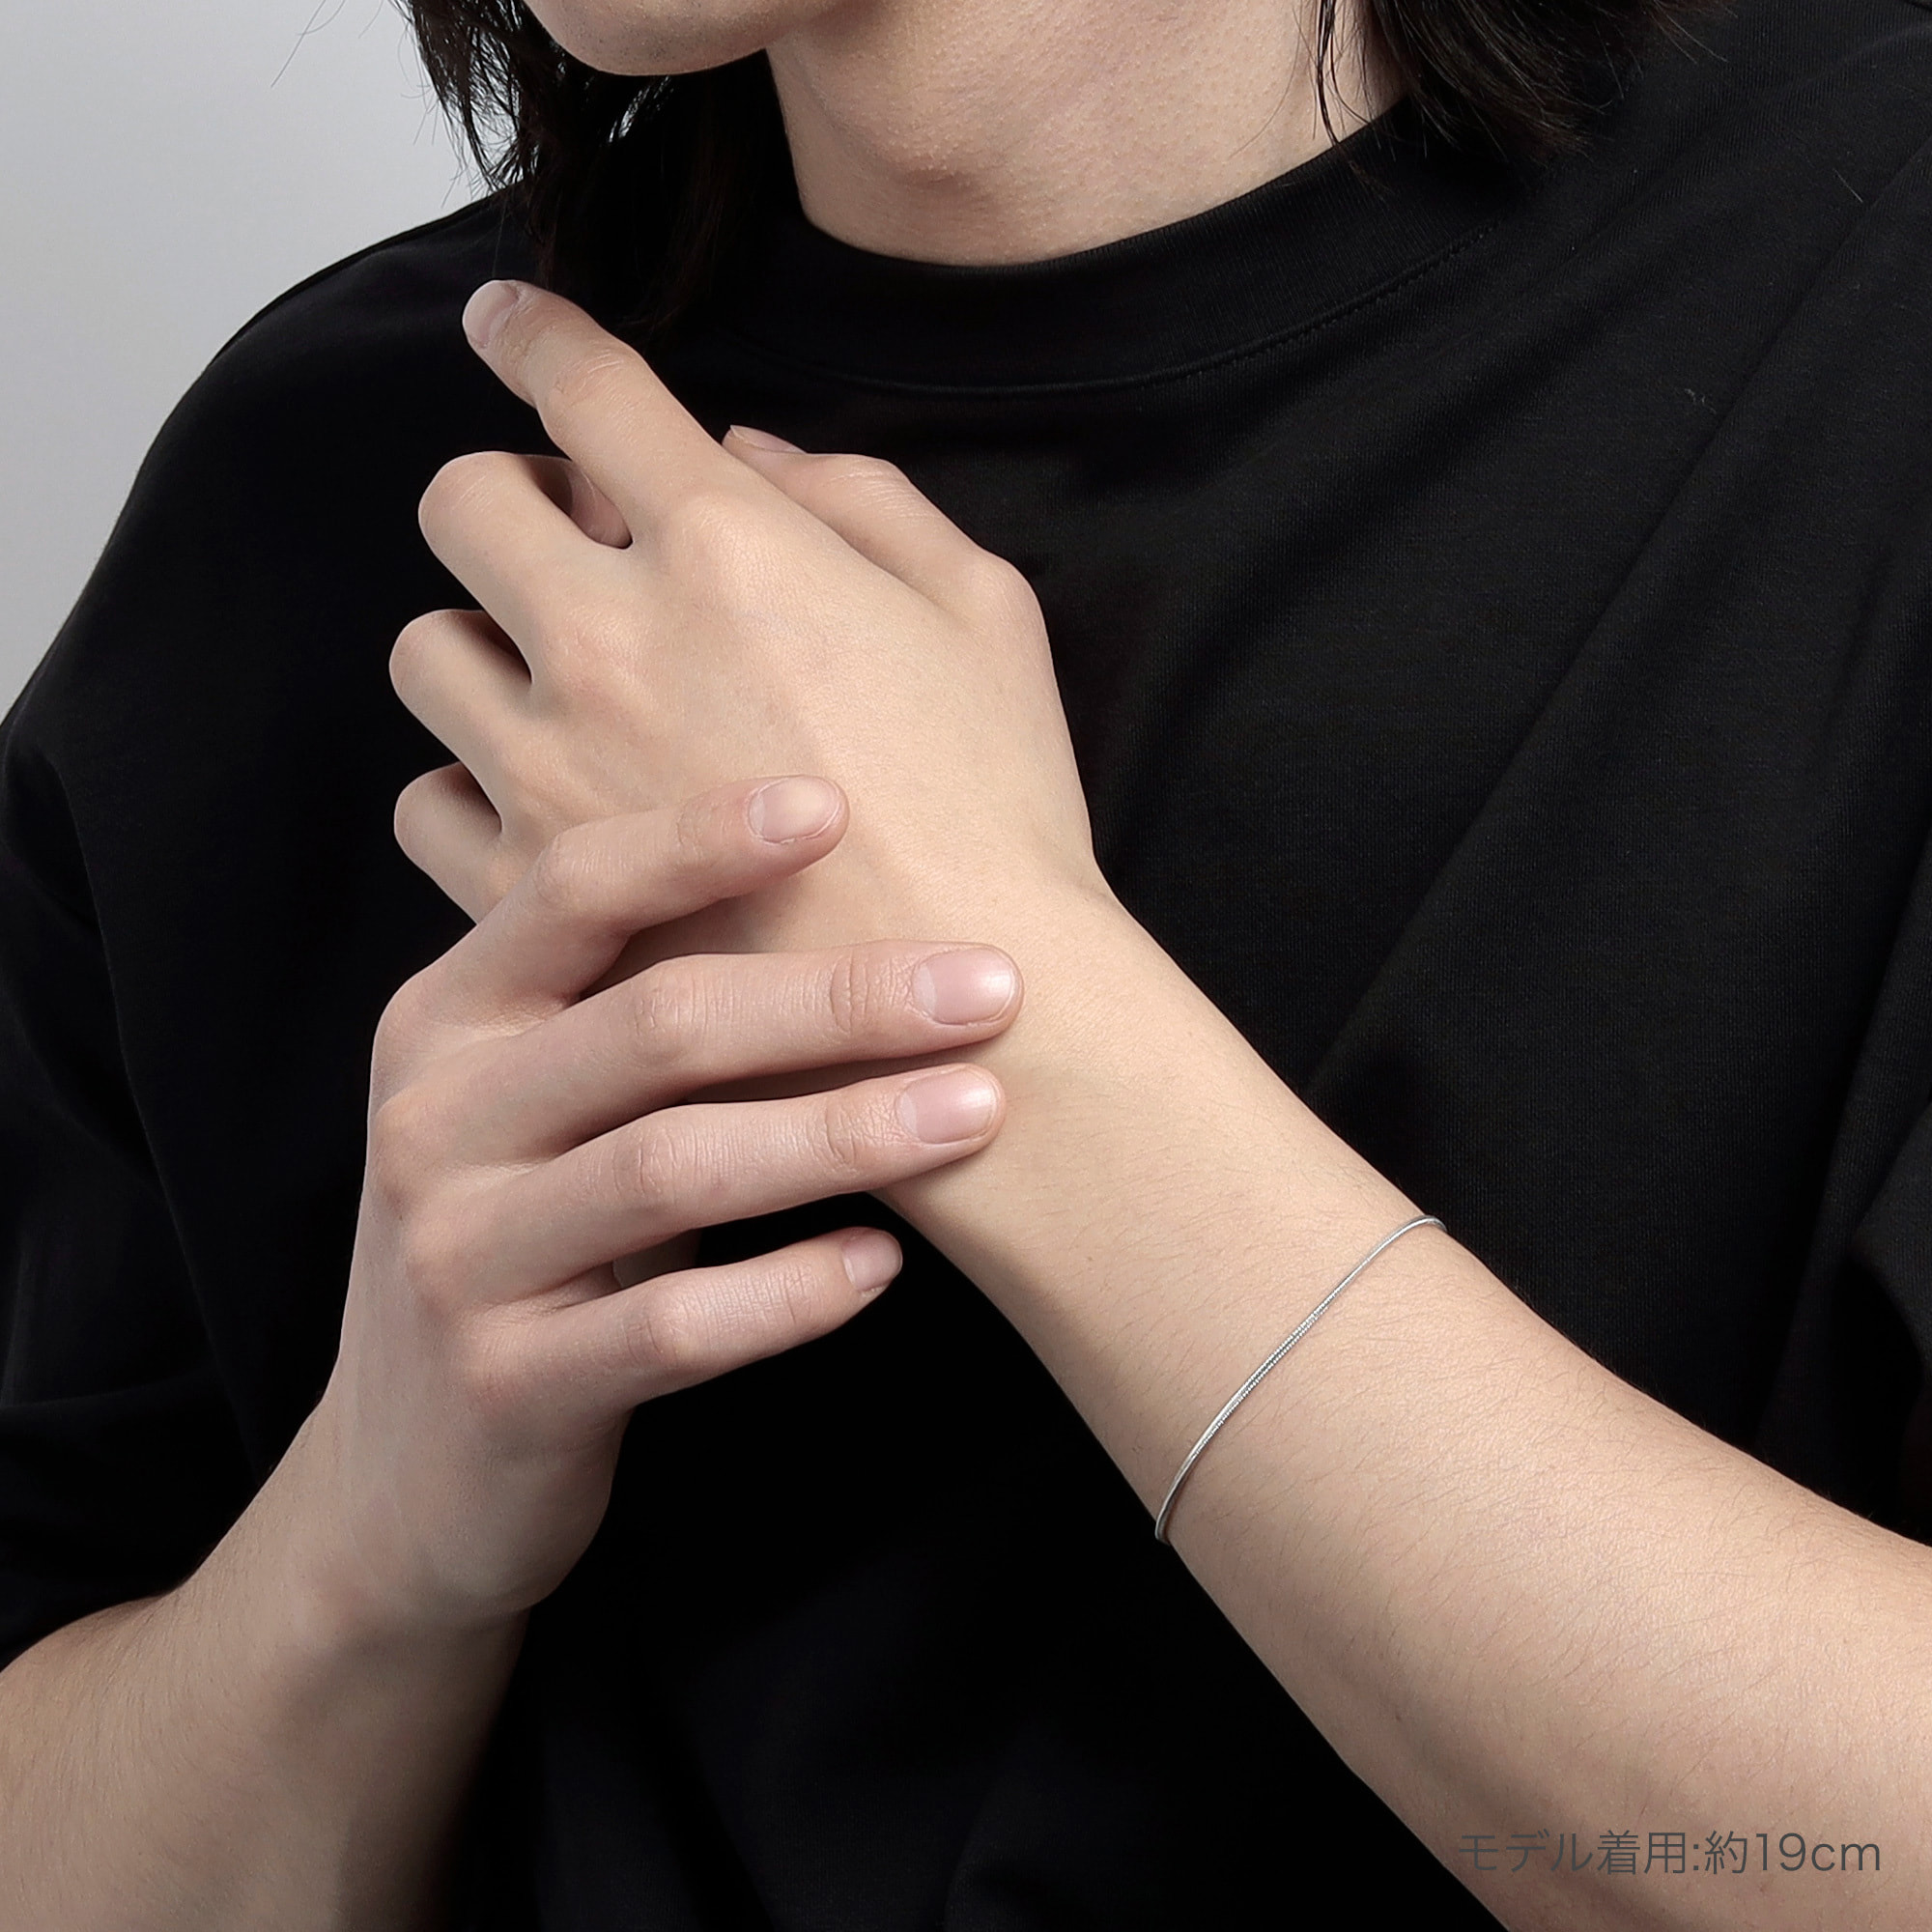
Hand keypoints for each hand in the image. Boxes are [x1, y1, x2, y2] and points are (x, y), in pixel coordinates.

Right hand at [302, 776, 1021, 1634]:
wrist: (406, 1475)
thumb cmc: (526, 1243)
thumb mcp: (535, 1106)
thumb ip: (630, 1009)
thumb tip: (841, 884)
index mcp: (444, 1019)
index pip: (570, 891)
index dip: (701, 838)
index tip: (837, 804)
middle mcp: (433, 1120)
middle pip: (656, 1023)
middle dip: (839, 997)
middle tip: (990, 985)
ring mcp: (458, 1258)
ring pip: (673, 1168)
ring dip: (844, 1135)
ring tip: (978, 1111)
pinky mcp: (508, 1387)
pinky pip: (674, 1326)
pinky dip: (791, 1292)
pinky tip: (883, 1265)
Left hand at [389, 280, 1114, 959]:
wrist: (980, 1007)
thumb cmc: (1000, 807)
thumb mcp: (984, 609)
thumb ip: (859, 498)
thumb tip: (748, 458)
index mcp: (726, 546)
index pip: (580, 383)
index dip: (533, 332)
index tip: (509, 324)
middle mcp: (611, 639)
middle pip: (459, 502)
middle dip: (506, 501)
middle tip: (572, 546)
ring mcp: (554, 770)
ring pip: (424, 654)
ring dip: (482, 644)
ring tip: (555, 687)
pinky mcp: (533, 890)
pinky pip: (424, 804)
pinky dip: (467, 787)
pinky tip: (539, 802)